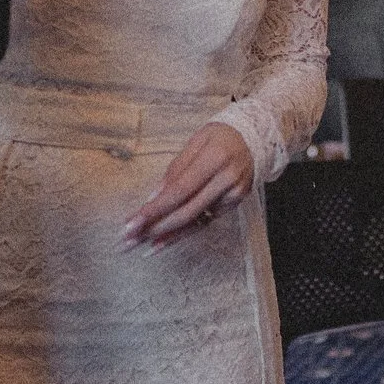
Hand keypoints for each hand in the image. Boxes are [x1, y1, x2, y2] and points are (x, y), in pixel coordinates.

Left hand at [121, 121, 251, 250]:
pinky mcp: (233, 206)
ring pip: (195, 222)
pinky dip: (182, 234)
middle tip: (130, 239)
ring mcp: (232, 196)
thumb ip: (175, 169)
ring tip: (141, 246)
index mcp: (215, 158)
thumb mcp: (195, 142)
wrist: (253, 140)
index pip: (180, 190)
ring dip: (165, 236)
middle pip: (187, 211)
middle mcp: (226, 180)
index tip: (133, 221)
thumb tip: (154, 197)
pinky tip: (162, 243)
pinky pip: (203, 222)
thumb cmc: (219, 137)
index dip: (156, 208)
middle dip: (155, 227)